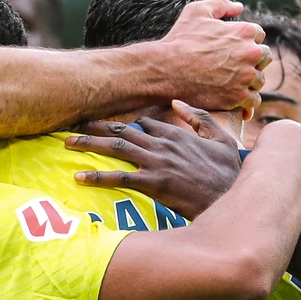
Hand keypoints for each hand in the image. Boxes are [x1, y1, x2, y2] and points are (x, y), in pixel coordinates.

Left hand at [67, 105, 242, 218]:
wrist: (233, 196)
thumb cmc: (229, 172)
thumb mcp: (222, 138)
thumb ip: (200, 118)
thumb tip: (177, 103)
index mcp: (177, 132)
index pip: (144, 122)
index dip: (124, 123)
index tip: (105, 124)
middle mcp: (163, 143)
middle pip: (122, 130)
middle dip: (95, 126)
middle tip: (73, 125)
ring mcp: (157, 162)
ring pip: (116, 147)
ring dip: (89, 144)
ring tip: (67, 143)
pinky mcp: (154, 183)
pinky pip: (120, 177)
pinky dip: (98, 176)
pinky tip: (79, 177)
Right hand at [157, 0, 269, 116]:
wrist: (166, 70)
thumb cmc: (180, 40)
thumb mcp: (197, 11)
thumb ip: (221, 4)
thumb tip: (239, 7)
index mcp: (244, 31)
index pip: (258, 35)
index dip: (246, 40)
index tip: (233, 48)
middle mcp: (250, 53)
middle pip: (264, 57)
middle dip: (252, 60)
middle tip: (235, 66)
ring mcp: (246, 76)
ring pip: (259, 79)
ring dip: (249, 81)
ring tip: (233, 82)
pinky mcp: (238, 97)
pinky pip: (253, 100)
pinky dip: (246, 99)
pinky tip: (234, 97)